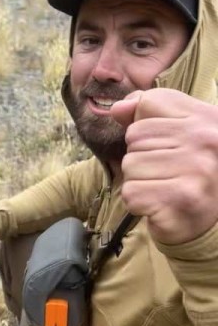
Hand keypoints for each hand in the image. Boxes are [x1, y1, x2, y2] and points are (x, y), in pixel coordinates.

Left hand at [110, 88, 217, 243]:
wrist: (210, 223)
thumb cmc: (189, 173)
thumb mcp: (177, 132)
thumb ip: (148, 113)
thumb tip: (118, 108)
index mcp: (207, 118)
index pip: (149, 103)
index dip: (145, 127)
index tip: (165, 145)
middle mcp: (207, 140)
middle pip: (135, 136)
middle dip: (140, 158)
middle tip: (166, 174)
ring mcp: (197, 169)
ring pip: (129, 165)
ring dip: (138, 181)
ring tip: (163, 189)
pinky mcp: (182, 198)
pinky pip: (131, 192)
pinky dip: (138, 202)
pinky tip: (159, 205)